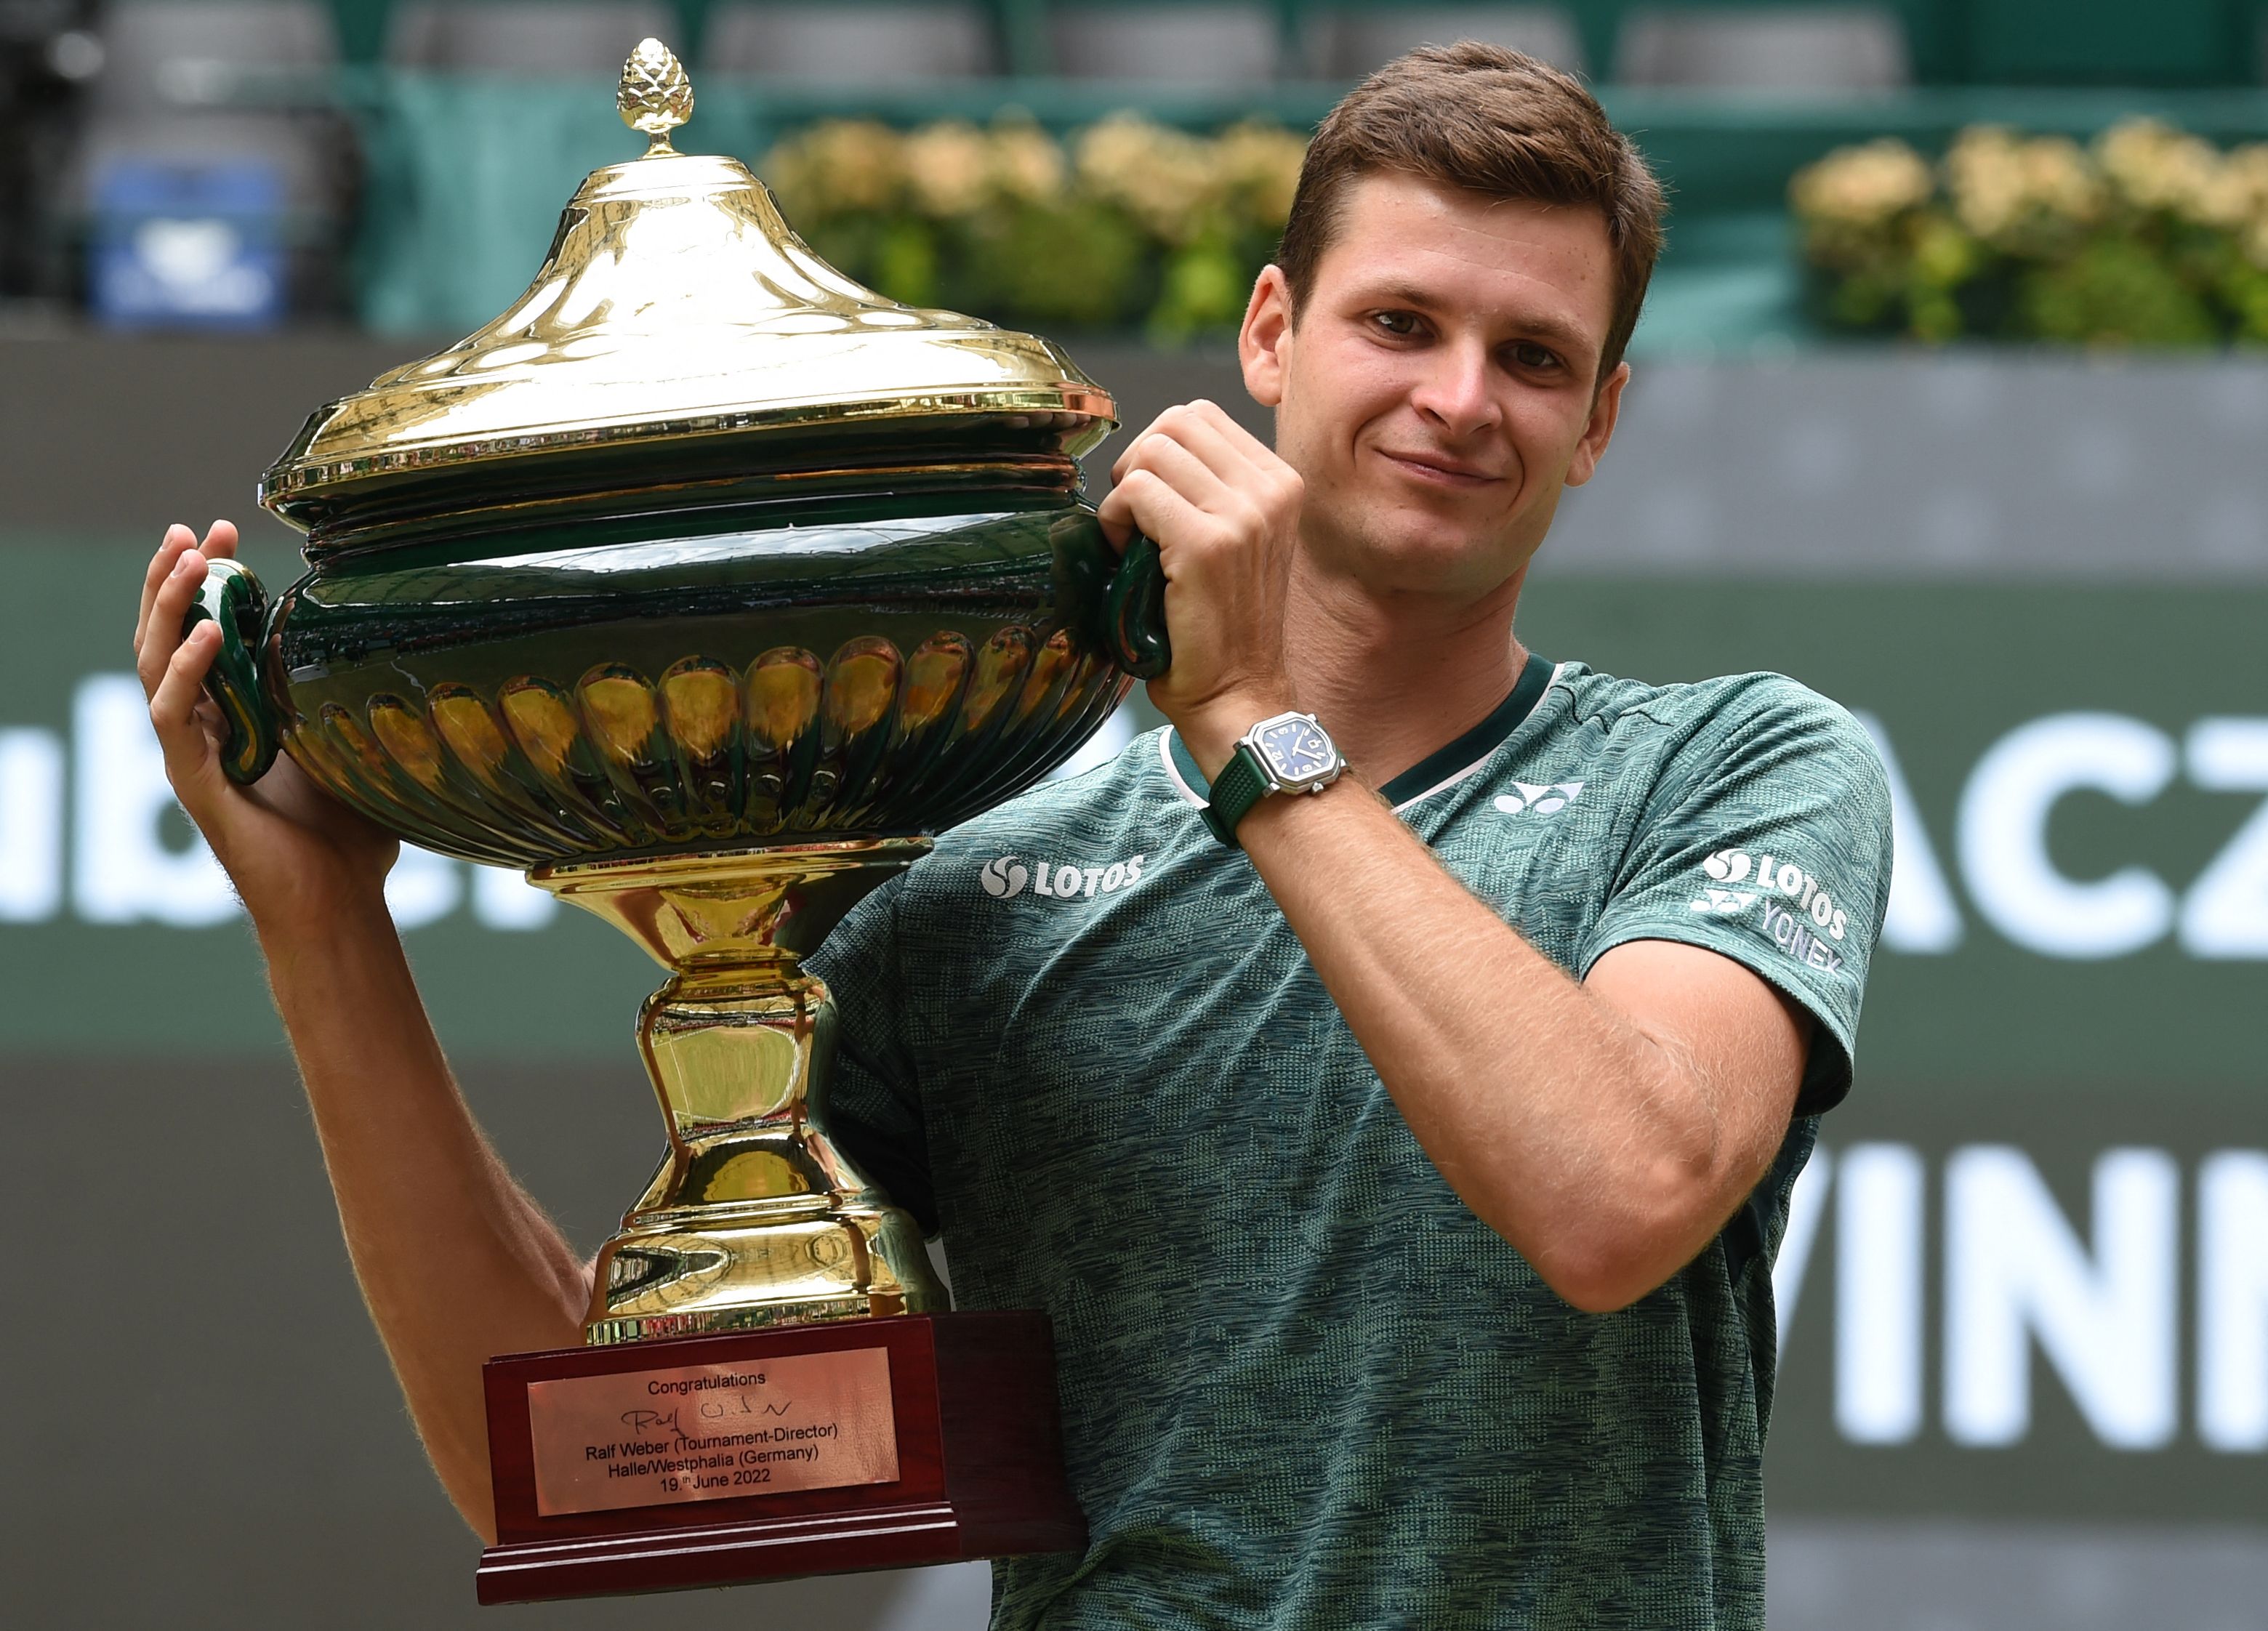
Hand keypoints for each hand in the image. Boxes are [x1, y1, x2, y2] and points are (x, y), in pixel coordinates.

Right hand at [134, 521, 397, 928]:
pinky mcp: (195, 784)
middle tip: (191, 529)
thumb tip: (405, 642)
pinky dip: (189, 670)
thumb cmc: (352, 837)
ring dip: (168, 608)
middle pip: (167, 637)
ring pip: (155, 666)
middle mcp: (204, 730)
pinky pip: (174, 717)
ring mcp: (192, 756)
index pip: (206, 631)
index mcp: (235, 716)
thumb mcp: (357, 744)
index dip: (212, 580)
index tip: (230, 531)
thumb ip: (359, 697)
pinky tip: (211, 632)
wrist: (339, 904)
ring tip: (188, 559)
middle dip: (175, 578)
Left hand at [1097, 400, 1303, 773]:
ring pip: (1152, 450)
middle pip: (1175, 421)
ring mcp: (1243, 515)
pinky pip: (1135, 492)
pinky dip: (1115, 519)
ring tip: (1132, 541)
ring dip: (1124, 493)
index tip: (1153, 504)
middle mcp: (1271, 491)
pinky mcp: (1207, 545)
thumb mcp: (1238, 541)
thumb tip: (1154, 451)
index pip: (1200, 415)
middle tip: (1134, 519)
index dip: (1160, 451)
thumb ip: (1213, 489)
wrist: (1239, 694)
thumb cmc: (1223, 626)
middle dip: (1138, 463)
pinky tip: (1124, 557)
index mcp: (1281, 483)